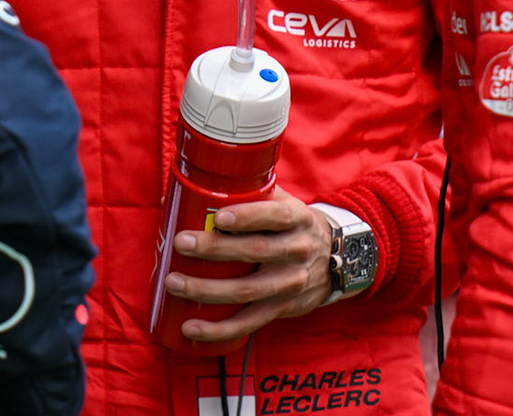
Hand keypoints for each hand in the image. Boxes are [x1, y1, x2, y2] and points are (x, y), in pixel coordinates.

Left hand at [164, 187, 334, 344]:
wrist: (338, 260)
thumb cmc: (293, 225)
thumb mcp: (285, 202)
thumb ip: (250, 190)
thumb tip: (192, 184)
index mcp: (297, 219)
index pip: (275, 216)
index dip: (247, 217)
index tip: (219, 217)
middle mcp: (296, 251)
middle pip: (255, 252)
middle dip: (214, 248)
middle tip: (181, 242)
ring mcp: (290, 283)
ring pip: (246, 290)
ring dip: (207, 289)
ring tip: (174, 281)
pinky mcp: (281, 309)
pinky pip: (249, 323)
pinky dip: (219, 329)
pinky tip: (191, 328)